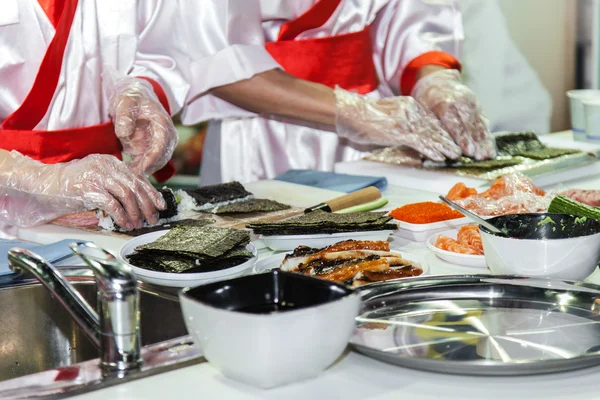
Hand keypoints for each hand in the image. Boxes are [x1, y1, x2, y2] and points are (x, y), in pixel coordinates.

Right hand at [0, 151, 165, 228]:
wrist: (44, 184)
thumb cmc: (72, 186)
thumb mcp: (98, 180)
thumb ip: (116, 185)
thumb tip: (139, 200)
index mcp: (111, 163)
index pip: (138, 178)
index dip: (152, 193)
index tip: (161, 206)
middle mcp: (106, 166)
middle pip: (135, 187)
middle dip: (147, 205)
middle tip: (152, 219)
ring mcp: (98, 176)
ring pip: (127, 195)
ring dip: (135, 213)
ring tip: (137, 224)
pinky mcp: (89, 189)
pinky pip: (112, 204)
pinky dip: (122, 216)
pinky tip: (124, 224)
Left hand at [106, 71, 177, 175]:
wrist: (134, 94)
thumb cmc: (131, 96)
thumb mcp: (125, 101)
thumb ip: (124, 117)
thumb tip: (123, 133)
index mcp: (163, 124)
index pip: (160, 147)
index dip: (150, 161)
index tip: (138, 171)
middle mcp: (165, 136)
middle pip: (159, 159)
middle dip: (144, 170)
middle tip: (127, 179)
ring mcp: (158, 144)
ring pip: (153, 164)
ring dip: (140, 171)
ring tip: (123, 177)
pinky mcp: (149, 149)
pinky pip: (145, 163)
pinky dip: (136, 169)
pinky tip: (124, 172)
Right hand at [334, 86, 460, 160]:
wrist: (350, 112)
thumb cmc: (364, 117)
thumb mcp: (389, 116)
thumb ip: (403, 123)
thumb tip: (412, 136)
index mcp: (410, 105)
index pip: (431, 119)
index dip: (443, 131)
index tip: (452, 139)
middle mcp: (411, 110)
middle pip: (434, 127)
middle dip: (448, 139)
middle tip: (460, 149)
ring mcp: (406, 120)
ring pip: (430, 135)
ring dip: (444, 146)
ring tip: (454, 155)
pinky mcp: (399, 131)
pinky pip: (420, 142)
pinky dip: (431, 150)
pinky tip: (440, 156)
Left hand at [411, 69, 496, 159]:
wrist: (437, 81)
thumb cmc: (426, 101)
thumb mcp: (424, 111)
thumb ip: (432, 126)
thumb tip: (434, 148)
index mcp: (443, 104)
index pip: (455, 124)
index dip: (462, 138)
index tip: (468, 152)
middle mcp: (459, 102)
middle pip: (469, 125)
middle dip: (476, 143)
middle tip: (481, 157)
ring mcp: (470, 102)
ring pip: (479, 123)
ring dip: (484, 140)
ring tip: (489, 155)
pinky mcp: (477, 104)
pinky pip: (483, 120)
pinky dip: (487, 133)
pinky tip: (490, 146)